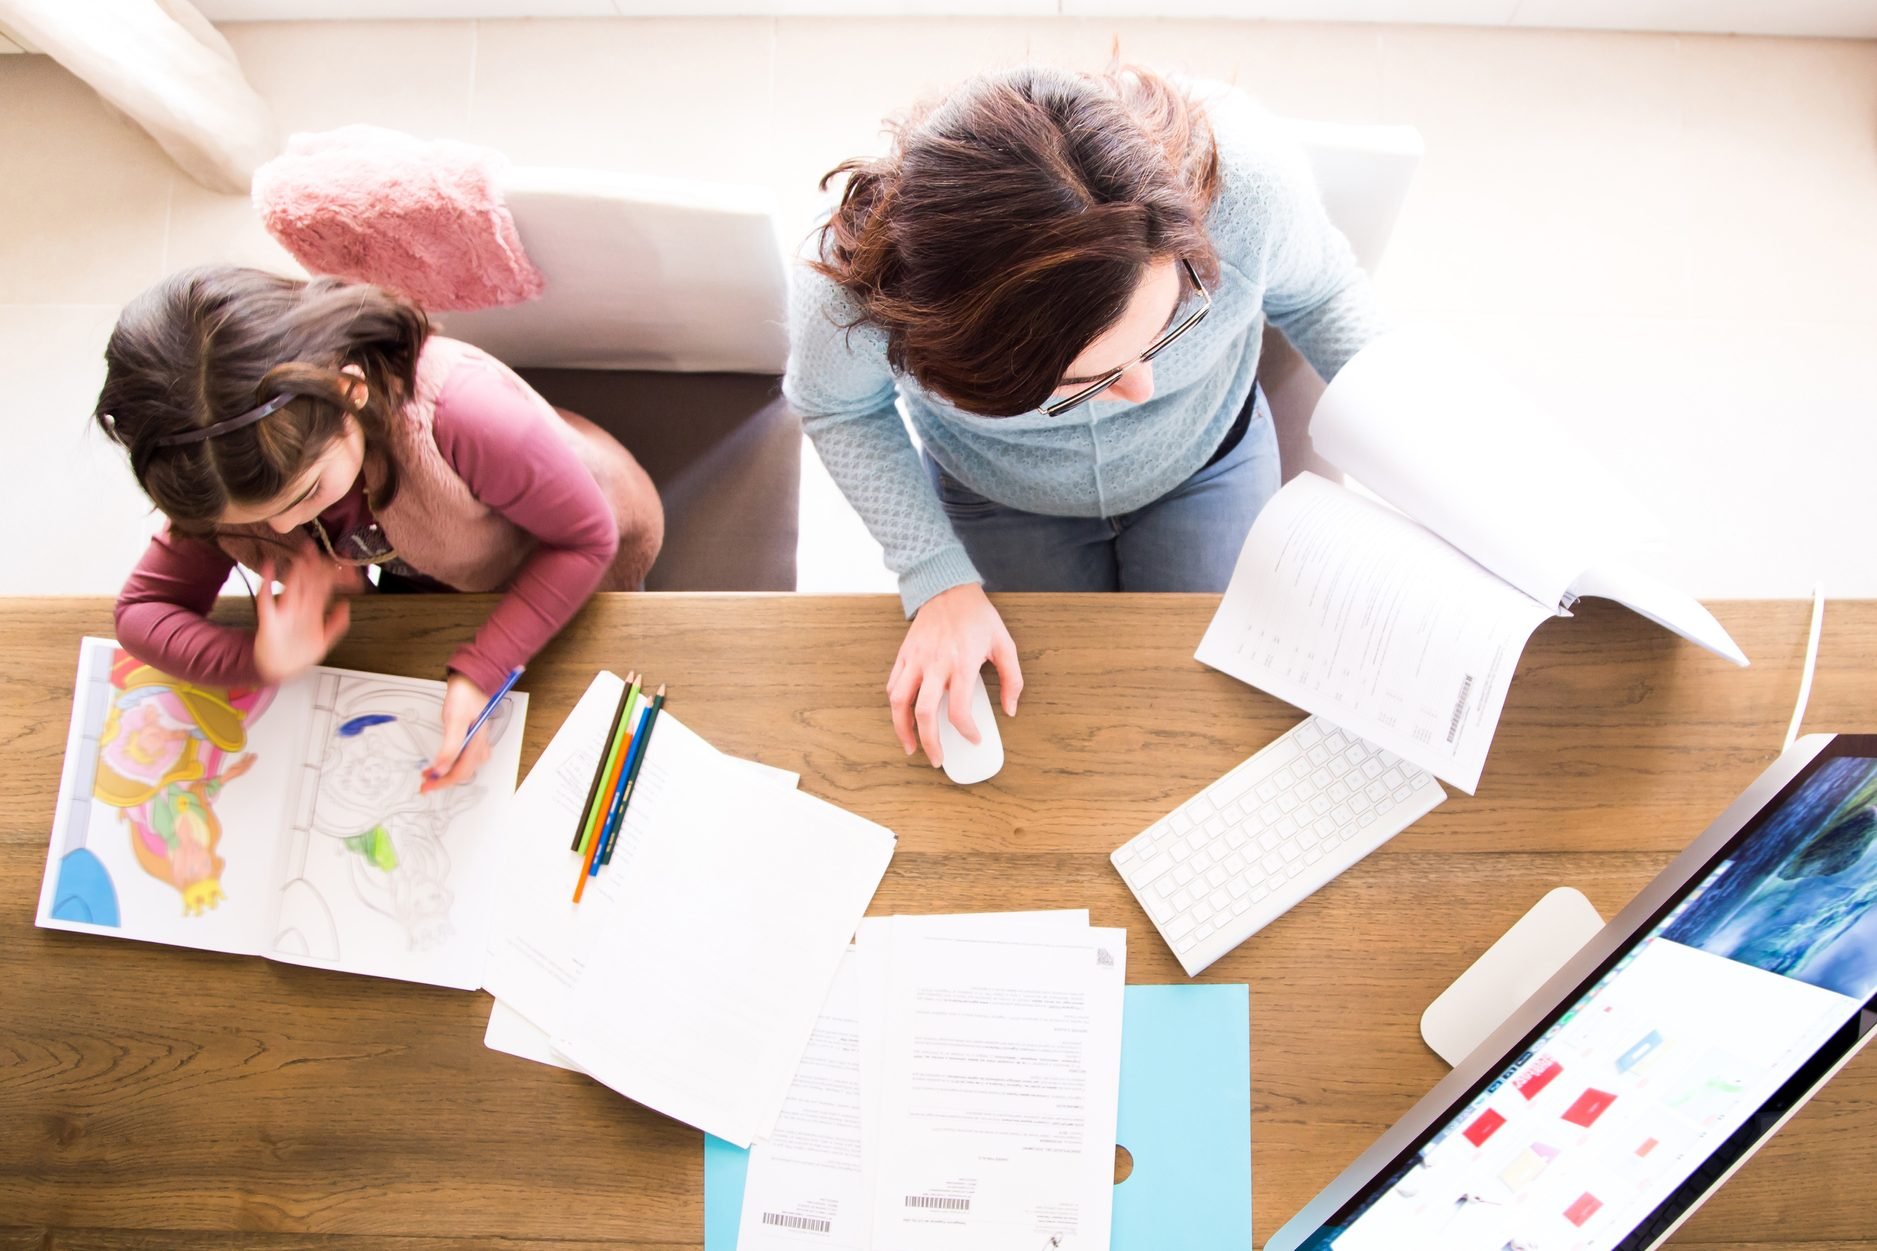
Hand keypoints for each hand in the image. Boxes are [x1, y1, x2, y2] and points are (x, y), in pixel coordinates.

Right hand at [253, 553, 351, 684]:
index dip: (334, 575)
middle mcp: (300, 607)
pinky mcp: (269, 619)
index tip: (342, 562)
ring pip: (292, 586)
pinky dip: (266, 583)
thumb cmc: (299, 654)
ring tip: (302, 554)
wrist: (278, 670)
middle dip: (314, 566)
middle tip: (317, 548)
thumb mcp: (324, 641)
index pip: (325, 588)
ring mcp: (284, 612)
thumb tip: (347, 605)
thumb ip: (336, 625)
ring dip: (297, 571)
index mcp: (314, 611)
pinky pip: (266, 599)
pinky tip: (268, 567)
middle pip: (309, 582)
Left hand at [422, 672, 492, 793]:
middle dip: (444, 780)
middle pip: (463, 772)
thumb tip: (441, 769)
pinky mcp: (473, 735)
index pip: (460, 772)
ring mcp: (478, 740)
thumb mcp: (454, 721)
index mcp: (477, 744)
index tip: (427, 784)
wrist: (471, 679)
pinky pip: (465, 756)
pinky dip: (453, 762)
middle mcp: (479, 745)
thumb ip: (449, 747)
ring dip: (448, 773)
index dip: (442, 781)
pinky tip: (446, 760)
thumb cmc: (465, 696)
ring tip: (433, 774)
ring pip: (465, 766)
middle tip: (426, 782)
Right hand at [888, 582, 1022, 766]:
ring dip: (902, 729)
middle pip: (924, 713)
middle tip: (937, 758)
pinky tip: (904, 716)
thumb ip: (1012, 679)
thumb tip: (1010, 709)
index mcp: (962, 664)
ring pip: (899, 702)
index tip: (974, 739)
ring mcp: (915, 660)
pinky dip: (896, 706)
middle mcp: (935, 665)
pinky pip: (893, 685)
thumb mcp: (1005, 644)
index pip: (959, 711)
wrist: (948, 588)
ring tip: (910, 746)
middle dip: (929, 742)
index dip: (967, 732)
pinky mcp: (904, 655)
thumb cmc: (978, 617)